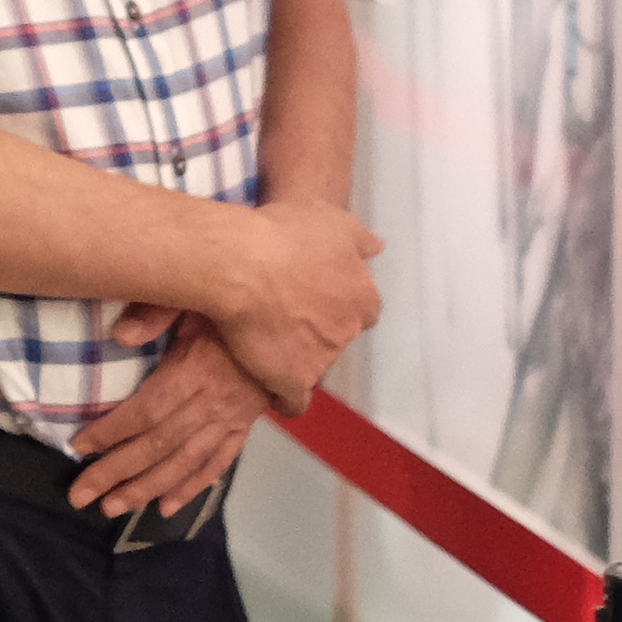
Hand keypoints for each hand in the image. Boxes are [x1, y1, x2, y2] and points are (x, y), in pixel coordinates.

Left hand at [70, 314, 267, 519]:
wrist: (290, 323)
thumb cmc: (230, 307)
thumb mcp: (193, 298)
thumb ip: (156, 312)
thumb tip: (120, 336)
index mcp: (196, 371)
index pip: (147, 410)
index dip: (111, 431)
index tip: (78, 447)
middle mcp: (213, 403)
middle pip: (159, 445)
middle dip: (117, 472)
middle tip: (81, 496)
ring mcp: (231, 421)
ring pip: (184, 463)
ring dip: (146, 489)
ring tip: (112, 508)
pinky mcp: (243, 429)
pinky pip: (217, 465)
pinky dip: (191, 488)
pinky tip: (166, 507)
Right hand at [207, 195, 383, 411]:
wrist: (242, 265)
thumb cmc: (285, 235)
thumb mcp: (332, 220)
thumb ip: (360, 239)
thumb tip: (378, 249)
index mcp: (362, 295)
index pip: (362, 310)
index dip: (336, 303)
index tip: (314, 298)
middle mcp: (348, 330)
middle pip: (337, 336)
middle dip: (318, 329)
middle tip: (285, 313)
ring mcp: (322, 359)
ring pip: (315, 365)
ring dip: (297, 357)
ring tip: (265, 342)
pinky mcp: (292, 381)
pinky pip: (294, 401)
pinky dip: (284, 397)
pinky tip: (269, 387)